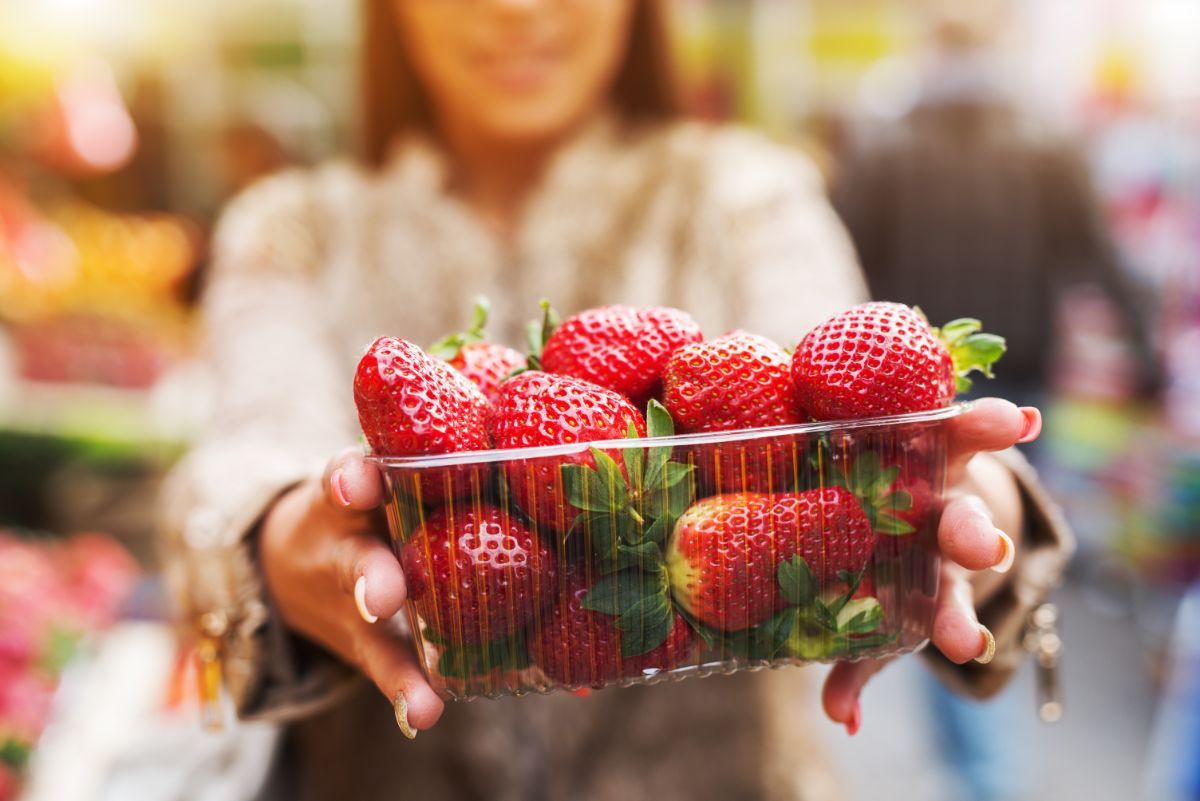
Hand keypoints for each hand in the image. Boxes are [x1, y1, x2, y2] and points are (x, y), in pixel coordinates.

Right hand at [259, 449, 444, 737]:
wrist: (293, 556)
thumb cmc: (372, 499)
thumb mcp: (385, 466)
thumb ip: (435, 444)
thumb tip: (527, 390)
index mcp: (360, 490)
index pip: (347, 476)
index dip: (352, 478)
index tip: (356, 481)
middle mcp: (350, 542)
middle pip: (357, 558)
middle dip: (371, 578)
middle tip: (385, 596)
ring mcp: (352, 595)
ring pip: (369, 622)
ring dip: (392, 656)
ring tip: (417, 692)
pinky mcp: (362, 640)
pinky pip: (382, 665)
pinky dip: (403, 692)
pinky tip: (422, 715)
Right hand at [820, 398, 1041, 733]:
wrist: (907, 510)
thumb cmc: (888, 575)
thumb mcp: (874, 623)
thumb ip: (858, 665)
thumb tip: (841, 720)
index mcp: (930, 574)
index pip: (945, 604)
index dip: (954, 625)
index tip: (966, 647)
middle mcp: (944, 522)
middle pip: (963, 530)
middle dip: (976, 540)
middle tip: (987, 550)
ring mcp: (944, 472)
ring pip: (963, 455)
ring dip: (982, 439)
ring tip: (1008, 423)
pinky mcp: (937, 430)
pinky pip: (962, 415)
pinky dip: (1001, 415)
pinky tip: (1025, 411)